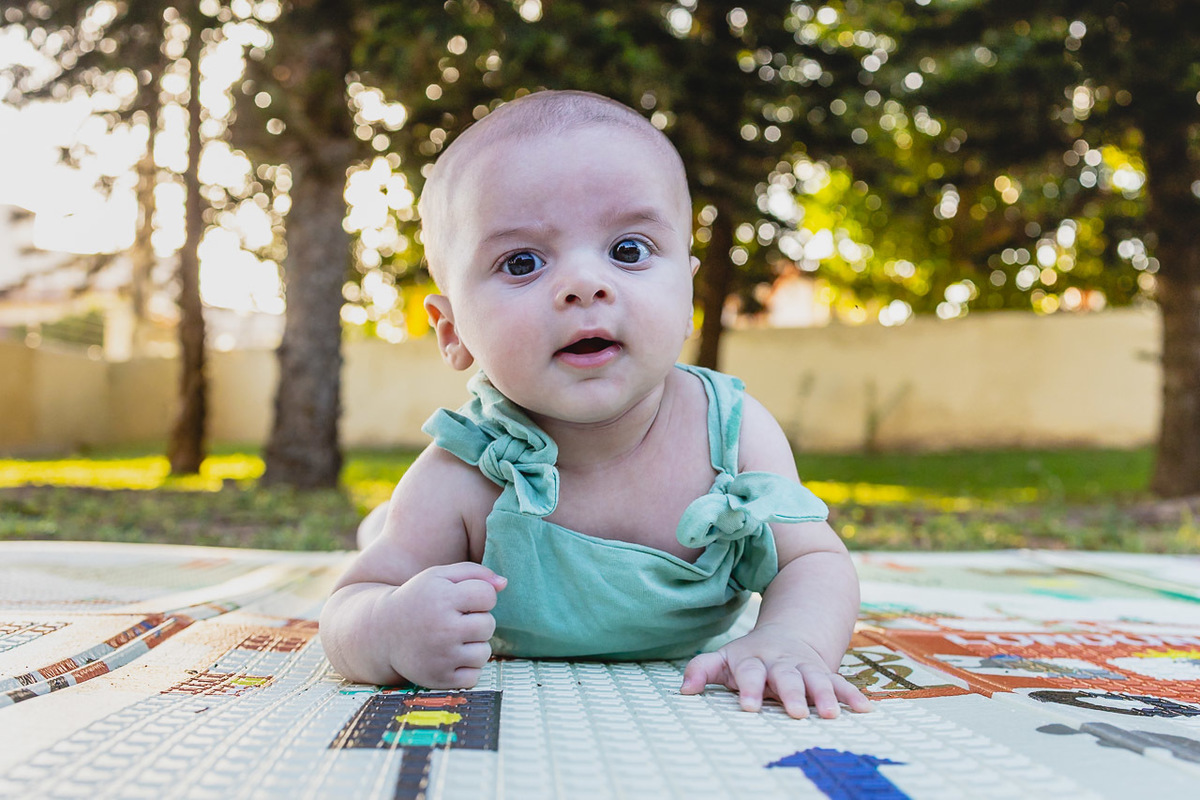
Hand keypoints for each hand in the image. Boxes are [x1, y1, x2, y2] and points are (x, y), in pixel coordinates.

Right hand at [383, 562, 505, 688]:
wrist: (382, 633)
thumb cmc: (419, 599)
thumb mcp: (440, 576)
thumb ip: (474, 573)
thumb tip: (504, 583)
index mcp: (443, 598)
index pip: (488, 595)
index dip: (480, 596)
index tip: (464, 599)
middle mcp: (443, 628)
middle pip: (488, 624)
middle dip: (477, 620)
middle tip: (455, 620)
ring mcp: (441, 657)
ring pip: (484, 652)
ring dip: (474, 645)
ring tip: (452, 639)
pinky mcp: (440, 679)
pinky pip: (475, 675)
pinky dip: (467, 668)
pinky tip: (450, 657)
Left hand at [679, 624, 871, 718]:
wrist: (789, 632)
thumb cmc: (750, 657)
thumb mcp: (725, 658)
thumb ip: (703, 669)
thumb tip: (683, 690)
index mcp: (754, 660)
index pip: (749, 673)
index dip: (748, 689)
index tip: (747, 707)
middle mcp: (781, 663)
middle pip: (786, 677)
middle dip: (791, 693)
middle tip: (794, 713)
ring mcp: (805, 667)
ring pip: (816, 679)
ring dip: (824, 695)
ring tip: (831, 714)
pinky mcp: (825, 673)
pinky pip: (840, 682)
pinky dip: (852, 694)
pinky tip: (865, 709)